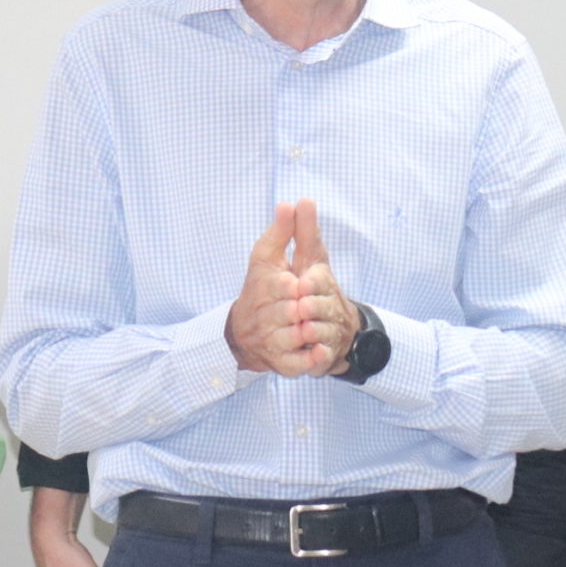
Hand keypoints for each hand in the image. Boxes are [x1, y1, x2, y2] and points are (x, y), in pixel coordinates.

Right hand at [225, 202, 349, 376]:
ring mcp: (274, 341)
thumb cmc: (262, 288)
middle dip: (303, 310)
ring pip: (297, 336)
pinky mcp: (282, 363)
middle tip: (307, 309)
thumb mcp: (269, 256)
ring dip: (310, 333)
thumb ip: (284, 231)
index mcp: (267, 288)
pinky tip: (321, 350)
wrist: (244, 331)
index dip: (296, 286)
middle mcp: (268, 316)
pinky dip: (311, 359)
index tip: (299, 284)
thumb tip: (293, 202)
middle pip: (292, 312)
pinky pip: (299, 364)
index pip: (285, 286)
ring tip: (316, 328)